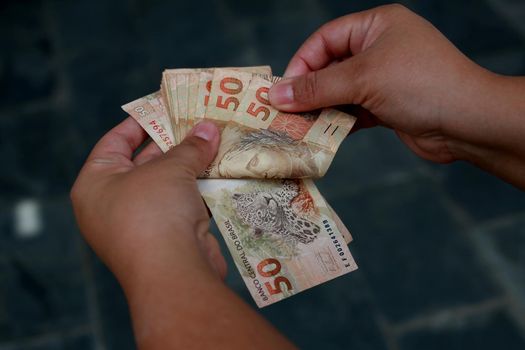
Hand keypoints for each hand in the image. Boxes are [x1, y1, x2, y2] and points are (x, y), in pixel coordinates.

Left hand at [71, 118, 226, 287]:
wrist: (172, 274)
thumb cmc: (154, 213)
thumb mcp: (169, 169)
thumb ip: (189, 146)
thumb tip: (208, 128)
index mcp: (96, 185)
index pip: (114, 143)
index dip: (139, 122)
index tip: (162, 106)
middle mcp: (112, 205)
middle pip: (143, 163)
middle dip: (172, 143)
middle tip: (197, 122)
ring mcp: (139, 225)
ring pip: (167, 186)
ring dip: (190, 167)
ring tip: (214, 141)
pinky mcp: (166, 239)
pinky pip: (181, 206)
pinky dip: (198, 190)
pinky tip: (219, 172)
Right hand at [269, 4, 502, 163]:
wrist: (467, 122)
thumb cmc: (419, 84)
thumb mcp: (363, 78)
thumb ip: (317, 87)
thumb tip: (277, 94)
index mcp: (376, 26)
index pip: (325, 39)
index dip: (302, 63)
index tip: (284, 90)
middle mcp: (379, 49)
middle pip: (330, 67)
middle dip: (309, 90)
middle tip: (286, 112)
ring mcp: (384, 78)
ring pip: (341, 91)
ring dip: (322, 109)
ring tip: (300, 126)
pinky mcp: (387, 106)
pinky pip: (354, 111)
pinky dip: (339, 122)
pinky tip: (325, 134)